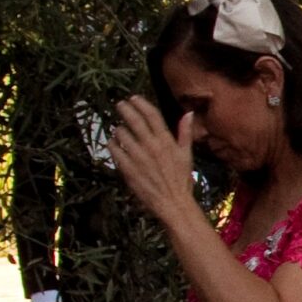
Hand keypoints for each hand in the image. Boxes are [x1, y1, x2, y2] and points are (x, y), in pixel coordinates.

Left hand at [111, 97, 200, 220]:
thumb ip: (185, 133)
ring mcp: (138, 157)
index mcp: (166, 141)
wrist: (173, 204)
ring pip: (122, 134)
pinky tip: (113, 144)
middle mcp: (152, 146)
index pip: (152, 115)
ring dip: (118, 129)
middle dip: (125, 109)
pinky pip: (115, 150)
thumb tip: (188, 113)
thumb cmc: (181, 180)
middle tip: (120, 105)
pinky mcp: (128, 168)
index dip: (141, 104)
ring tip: (118, 129)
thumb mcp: (186, 155)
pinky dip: (112, 144)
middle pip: (134, 120)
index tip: (133, 98)